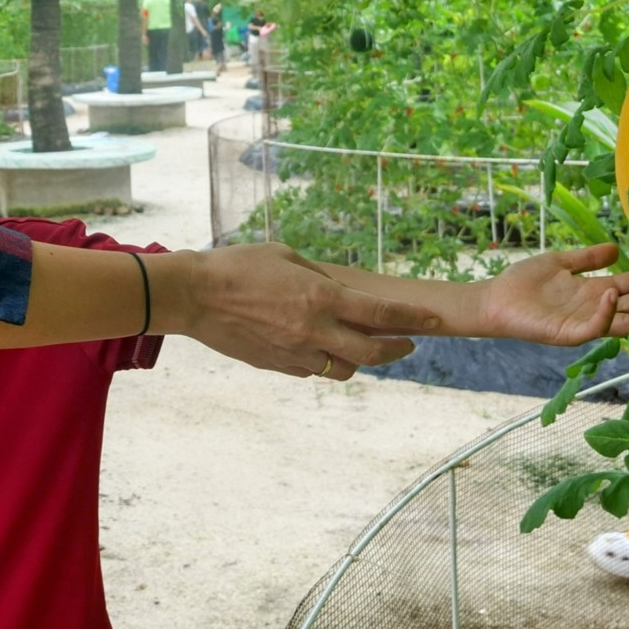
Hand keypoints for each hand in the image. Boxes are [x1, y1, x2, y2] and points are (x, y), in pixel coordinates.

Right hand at [152, 243, 436, 379]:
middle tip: (406, 343)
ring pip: (344, 370)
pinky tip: (319, 348)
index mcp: (321, 298)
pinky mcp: (277, 365)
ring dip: (360, 361)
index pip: (381, 314)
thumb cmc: (239, 266)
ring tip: (361, 347)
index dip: (412, 319)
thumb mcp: (287, 257)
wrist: (195, 296)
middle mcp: (314, 331)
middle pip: (372, 354)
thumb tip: (339, 291)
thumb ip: (319, 278)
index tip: (433, 321)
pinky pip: (312, 371)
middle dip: (396, 349)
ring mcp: (296, 353)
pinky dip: (324, 362)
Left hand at [476, 244, 628, 345]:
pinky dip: (605, 314)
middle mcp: (595, 310)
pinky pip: (593, 328)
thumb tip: (617, 248)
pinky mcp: (567, 334)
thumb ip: (588, 258)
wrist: (494, 299)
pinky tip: (611, 294)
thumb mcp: (560, 263)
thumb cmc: (524, 283)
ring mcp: (583, 323)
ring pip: (624, 321)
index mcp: (595, 292)